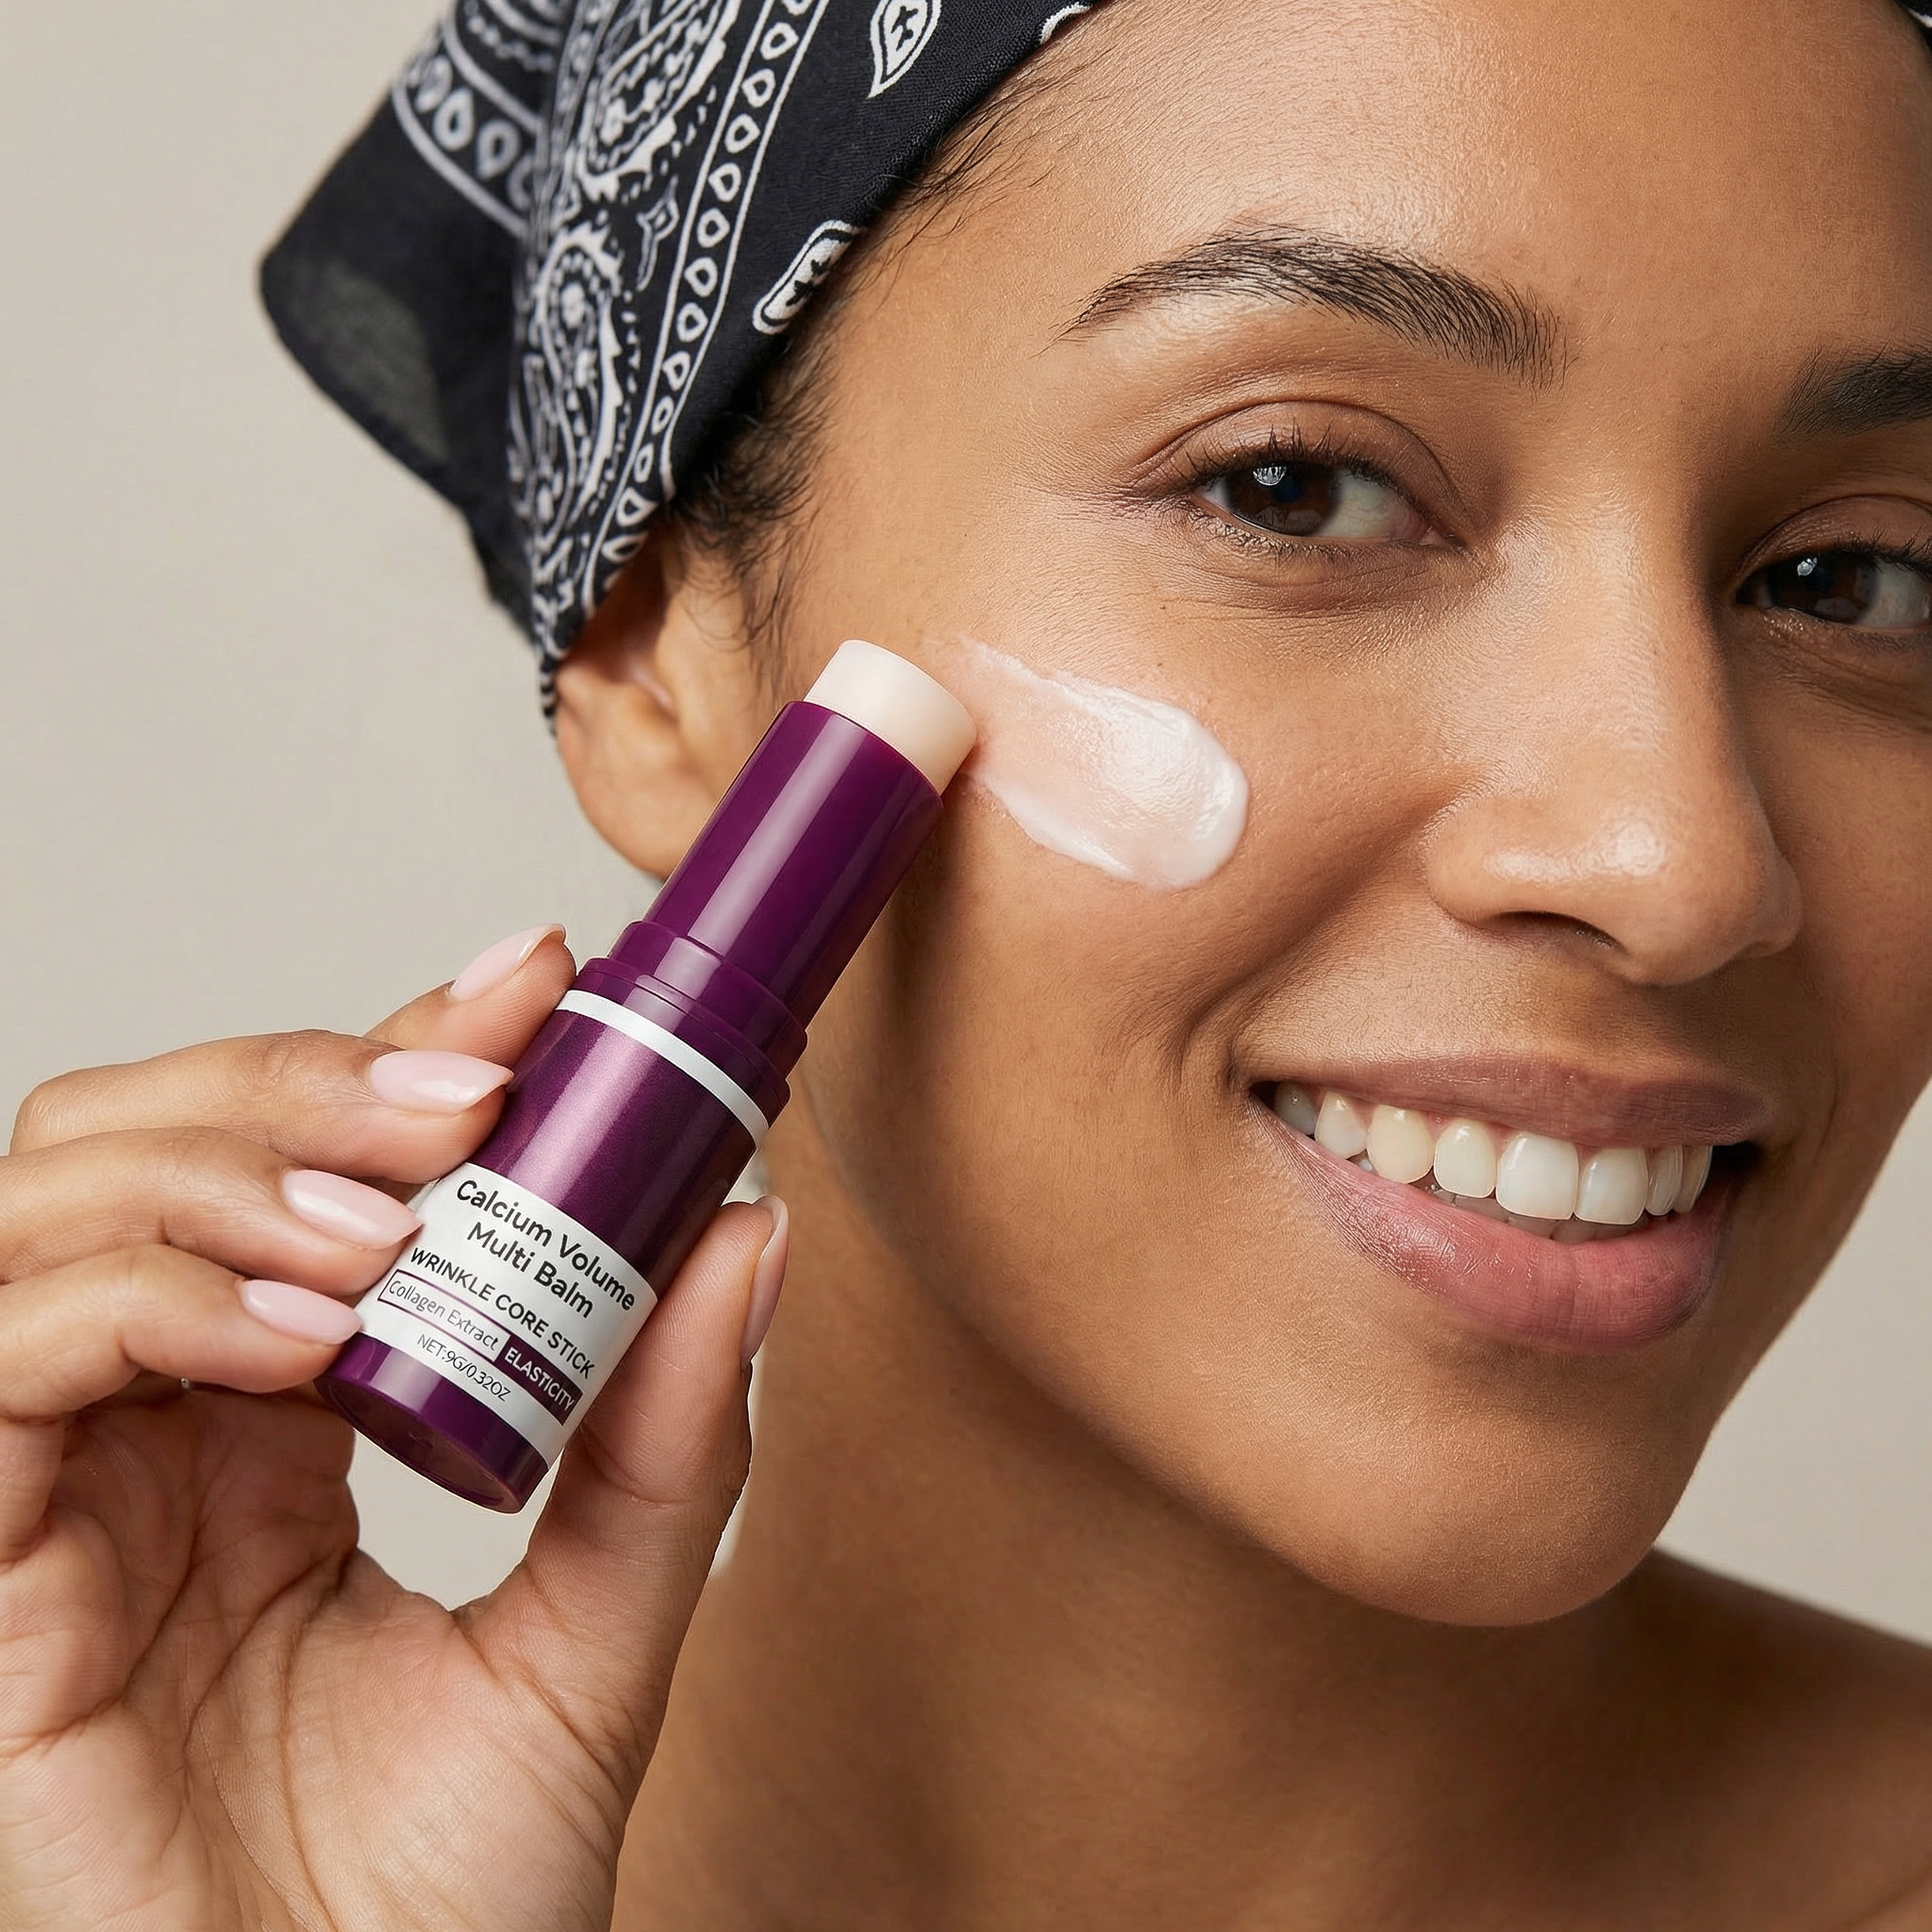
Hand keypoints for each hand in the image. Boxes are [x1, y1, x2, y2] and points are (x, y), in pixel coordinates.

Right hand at [0, 929, 785, 1930]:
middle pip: (160, 1137)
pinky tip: (299, 1335)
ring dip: (239, 1164)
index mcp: (286, 1419)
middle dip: (309, 1074)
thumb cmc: (448, 1909)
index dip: (403, 1047)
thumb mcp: (594, 1634)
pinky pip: (17, 1357)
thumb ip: (661, 1439)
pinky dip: (150, 1298)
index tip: (537, 979)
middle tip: (469, 1091)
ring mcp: (62, 1487)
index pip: (316, 1170)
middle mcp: (164, 1426)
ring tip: (401, 1215)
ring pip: (63, 1200)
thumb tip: (752, 1233)